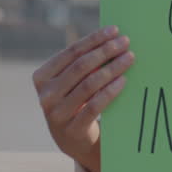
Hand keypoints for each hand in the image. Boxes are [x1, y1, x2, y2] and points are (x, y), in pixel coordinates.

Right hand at [32, 25, 134, 171]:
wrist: (74, 141)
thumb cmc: (76, 101)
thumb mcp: (71, 82)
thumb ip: (82, 63)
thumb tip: (110, 37)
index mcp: (41, 77)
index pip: (71, 52)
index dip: (94, 39)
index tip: (114, 30)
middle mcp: (46, 95)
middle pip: (81, 66)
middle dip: (105, 51)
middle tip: (125, 42)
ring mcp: (57, 114)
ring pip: (89, 84)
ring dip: (112, 68)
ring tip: (129, 58)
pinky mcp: (72, 129)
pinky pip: (95, 105)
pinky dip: (110, 91)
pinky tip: (123, 80)